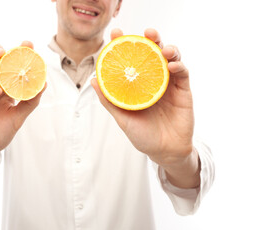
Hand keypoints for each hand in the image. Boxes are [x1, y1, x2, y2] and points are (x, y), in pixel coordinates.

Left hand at [92, 28, 198, 186]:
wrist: (164, 152)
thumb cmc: (143, 135)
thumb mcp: (123, 118)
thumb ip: (109, 100)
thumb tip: (93, 80)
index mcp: (138, 84)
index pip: (131, 60)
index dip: (124, 45)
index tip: (115, 33)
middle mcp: (153, 80)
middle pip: (152, 53)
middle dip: (150, 39)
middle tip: (145, 32)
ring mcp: (169, 84)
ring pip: (170, 58)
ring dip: (167, 48)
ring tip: (160, 46)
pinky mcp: (183, 90)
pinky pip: (183, 73)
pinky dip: (179, 66)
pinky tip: (172, 65)